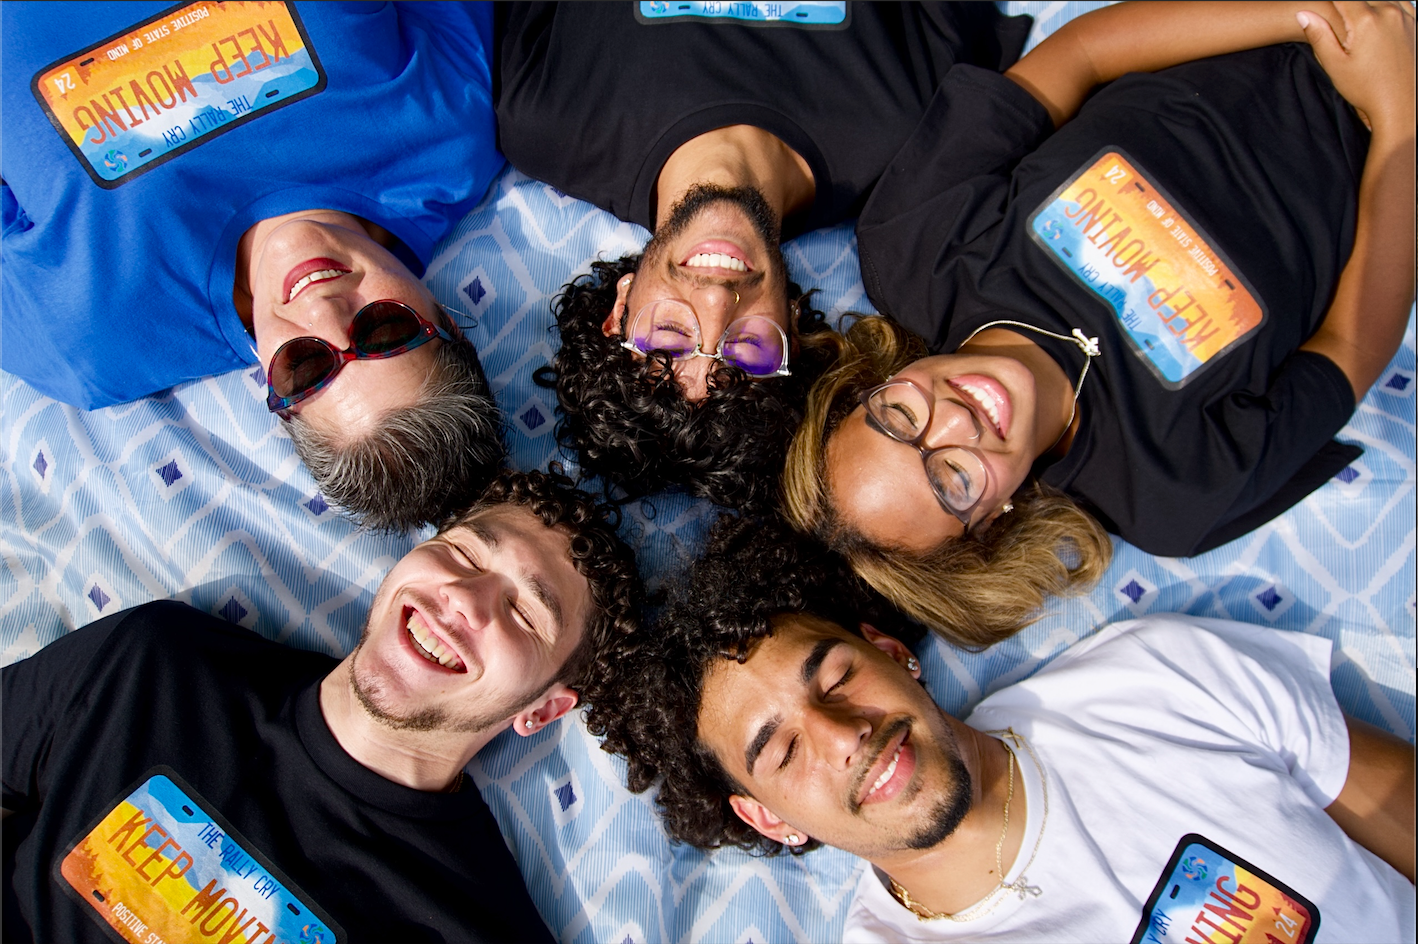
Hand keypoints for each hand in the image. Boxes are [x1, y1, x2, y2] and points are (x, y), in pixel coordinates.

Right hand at [1297, 1, 1415, 132]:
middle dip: (1347, 4)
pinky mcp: (1416, 24)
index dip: (1329, 1)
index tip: (1318, 7)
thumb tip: (1303, 14)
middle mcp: (1388, 13)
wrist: (1402, 105)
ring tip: (1353, 13)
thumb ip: (1319, 36)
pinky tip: (1377, 13)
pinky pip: (1402, 2)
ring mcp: (1406, 17)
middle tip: (1337, 14)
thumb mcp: (1335, 66)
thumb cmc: (1366, 89)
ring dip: (1367, 4)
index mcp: (1365, 21)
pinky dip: (1387, 4)